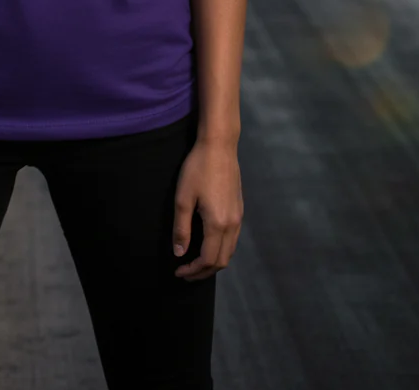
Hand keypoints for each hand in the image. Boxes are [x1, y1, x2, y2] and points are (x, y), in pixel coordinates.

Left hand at [172, 137, 242, 280]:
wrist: (219, 146)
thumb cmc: (197, 169)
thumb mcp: (183, 198)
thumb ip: (181, 228)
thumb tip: (179, 253)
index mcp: (218, 224)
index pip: (207, 260)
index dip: (193, 270)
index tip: (178, 271)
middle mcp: (232, 224)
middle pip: (221, 261)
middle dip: (203, 272)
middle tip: (185, 272)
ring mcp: (238, 217)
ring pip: (229, 251)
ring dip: (213, 262)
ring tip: (195, 262)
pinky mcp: (239, 209)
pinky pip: (233, 239)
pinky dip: (221, 249)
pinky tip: (208, 244)